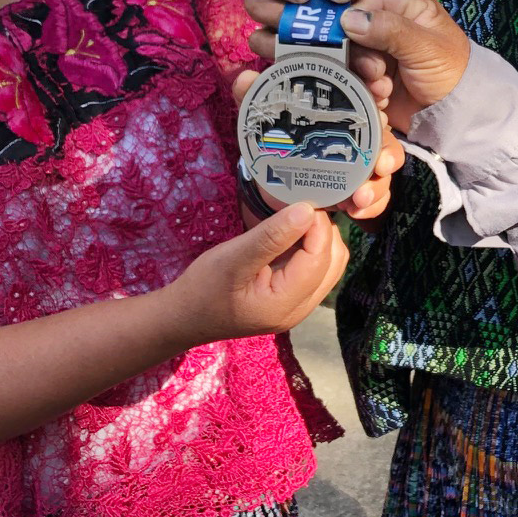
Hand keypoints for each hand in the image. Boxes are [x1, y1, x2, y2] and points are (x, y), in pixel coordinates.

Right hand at [170, 202, 348, 345]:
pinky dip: (310, 248)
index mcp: (286, 304)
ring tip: (298, 215)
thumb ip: (271, 237)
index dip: (318, 226)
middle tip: (304, 203)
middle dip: (324, 231)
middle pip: (333, 263)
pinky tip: (293, 232)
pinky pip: (315, 270)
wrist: (184, 317)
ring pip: (328, 266)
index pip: (320, 258)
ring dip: (320, 238)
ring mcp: (299, 307)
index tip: (304, 199)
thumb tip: (307, 211)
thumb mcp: (232, 258)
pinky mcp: (292, 299)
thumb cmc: (203, 288)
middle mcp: (300, 310)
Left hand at [230, 70, 406, 221]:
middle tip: (380, 164)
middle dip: (387, 149)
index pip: (368, 86)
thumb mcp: (265, 117)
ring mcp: (364, 160)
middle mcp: (360, 129)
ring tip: (360, 198)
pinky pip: (378, 194)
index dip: (378, 83)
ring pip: (386, 167)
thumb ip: (254, 97)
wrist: (271, 181)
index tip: (380, 90)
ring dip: (378, 183)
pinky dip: (372, 204)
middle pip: (385, 133)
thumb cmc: (276, 139)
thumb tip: (244, 78)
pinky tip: (357, 211)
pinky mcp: (361, 186)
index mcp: (341, 103)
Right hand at [336, 0, 472, 130]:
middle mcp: (393, 27)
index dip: (354, 18)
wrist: (456, 114)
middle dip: (363, 55)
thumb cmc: (451, 72)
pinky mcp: (378, 76)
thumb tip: (350, 18)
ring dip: (367, 75)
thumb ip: (389, 29)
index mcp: (409, 8)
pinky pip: (359, 78)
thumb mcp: (423, 46)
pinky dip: (368, 88)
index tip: (349, 36)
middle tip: (376, 71)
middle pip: (356, 32)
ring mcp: (384, 53)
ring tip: (384, 88)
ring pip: (355, 58)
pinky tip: (384, 97)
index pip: (368, 1)